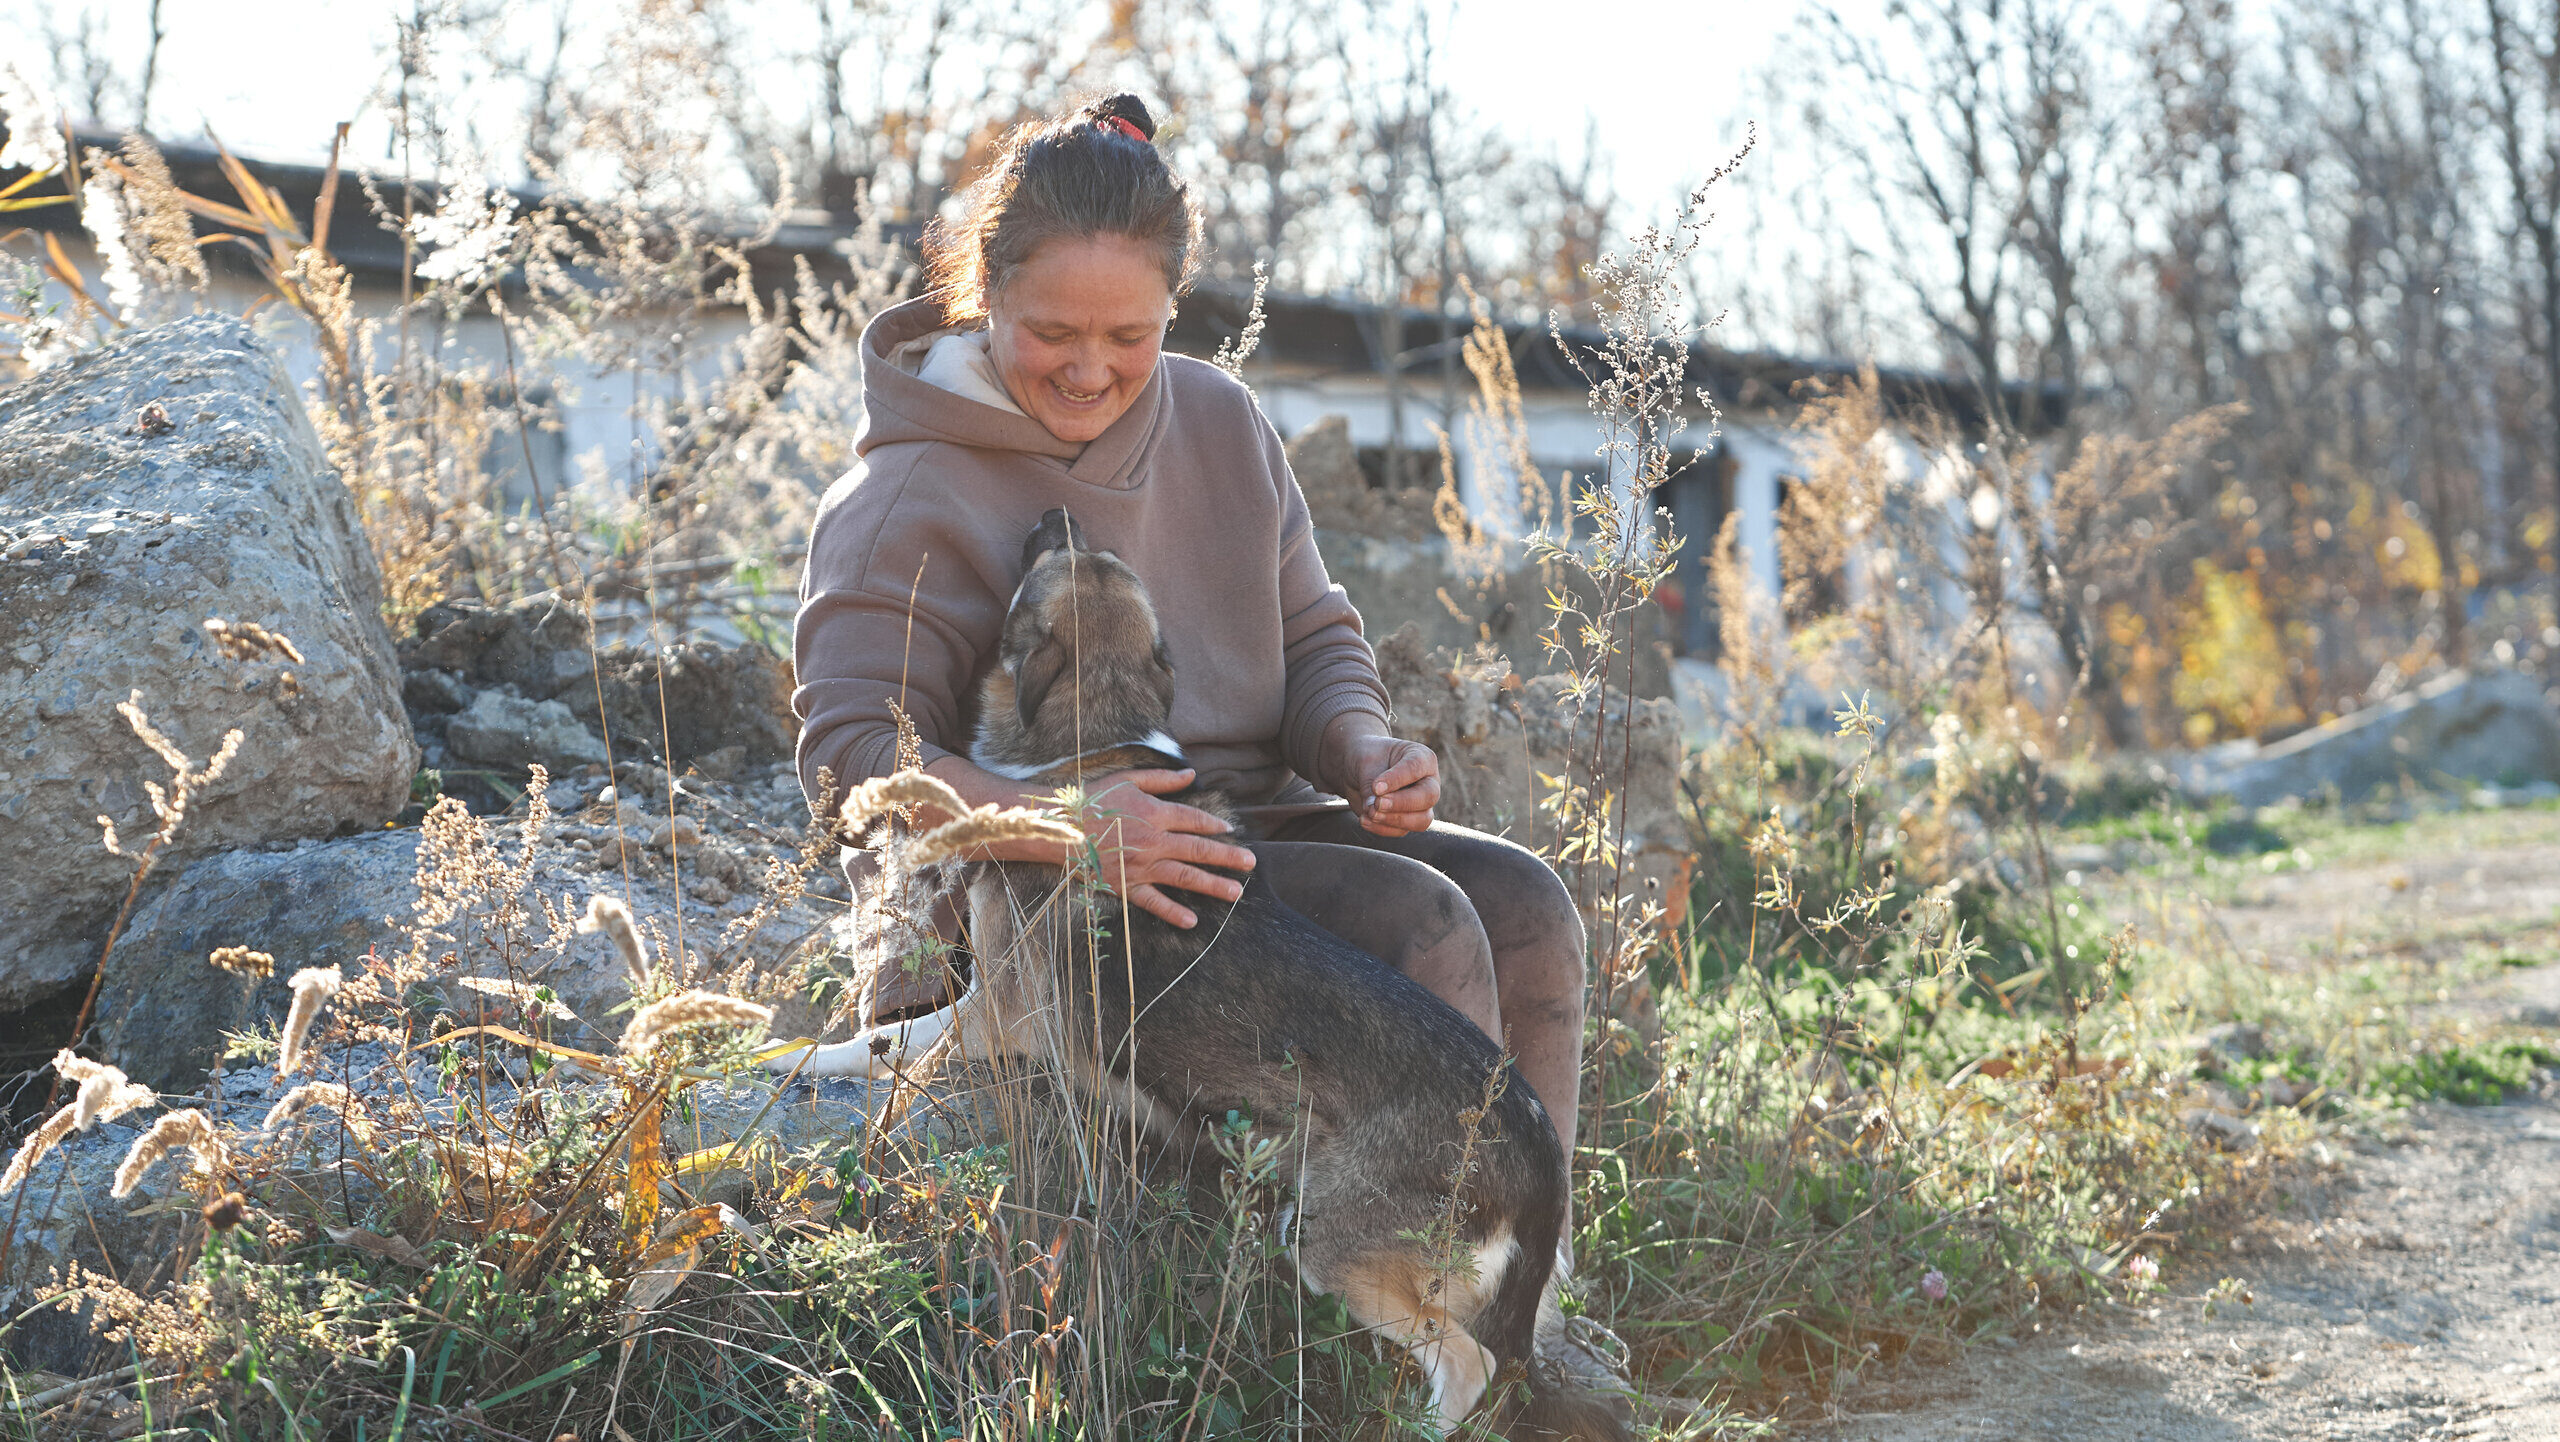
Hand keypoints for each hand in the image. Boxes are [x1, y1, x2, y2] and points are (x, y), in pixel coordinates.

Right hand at [1074, 768, 1256, 928]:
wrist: (1060, 828)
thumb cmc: (1092, 800)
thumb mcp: (1128, 780)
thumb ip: (1162, 780)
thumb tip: (1192, 773)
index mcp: (1155, 813)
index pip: (1194, 820)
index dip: (1214, 825)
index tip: (1230, 830)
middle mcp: (1154, 841)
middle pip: (1198, 850)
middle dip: (1228, 857)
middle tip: (1251, 863)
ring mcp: (1141, 866)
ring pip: (1184, 877)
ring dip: (1212, 885)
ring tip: (1235, 893)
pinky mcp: (1126, 885)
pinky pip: (1153, 902)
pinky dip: (1172, 912)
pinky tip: (1192, 921)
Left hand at [1333, 731, 1438, 837]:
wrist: (1357, 771)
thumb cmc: (1367, 759)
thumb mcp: (1366, 764)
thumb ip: (1371, 786)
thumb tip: (1373, 809)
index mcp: (1423, 758)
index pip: (1416, 769)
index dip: (1397, 780)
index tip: (1376, 787)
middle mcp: (1428, 782)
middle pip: (1428, 797)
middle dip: (1401, 803)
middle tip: (1378, 803)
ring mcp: (1421, 804)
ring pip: (1421, 820)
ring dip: (1394, 820)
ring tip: (1370, 813)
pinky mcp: (1408, 821)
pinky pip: (1401, 830)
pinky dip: (1382, 828)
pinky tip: (1365, 820)